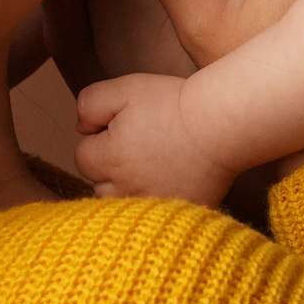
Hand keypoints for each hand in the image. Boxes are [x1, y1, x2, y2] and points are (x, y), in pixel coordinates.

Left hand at [73, 69, 237, 204]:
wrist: (222, 124)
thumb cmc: (173, 103)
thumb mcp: (125, 89)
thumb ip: (90, 104)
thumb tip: (81, 128)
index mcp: (111, 159)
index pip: (83, 157)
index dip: (100, 138)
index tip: (125, 126)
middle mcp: (126, 189)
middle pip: (99, 185)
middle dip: (110, 167)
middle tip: (140, 145)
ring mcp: (152, 205)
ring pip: (121, 204)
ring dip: (127, 187)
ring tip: (153, 165)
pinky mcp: (176, 214)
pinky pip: (152, 215)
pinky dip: (155, 200)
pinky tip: (170, 178)